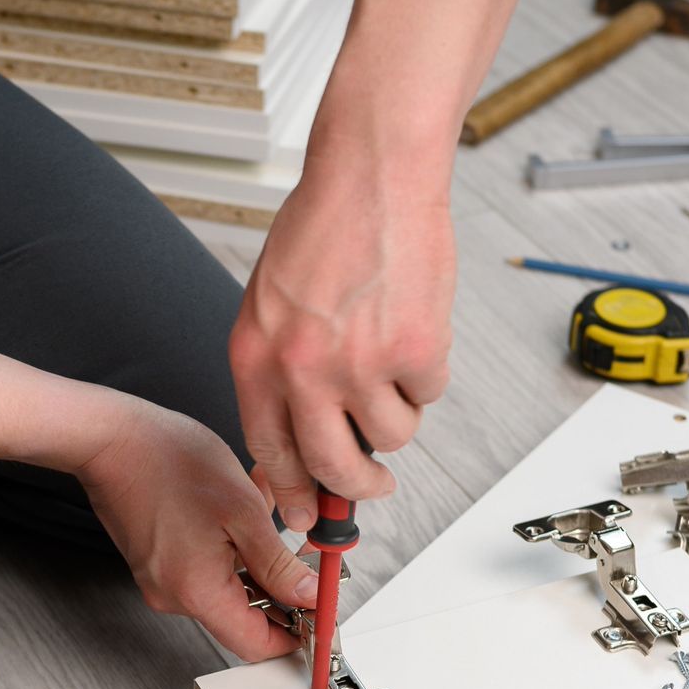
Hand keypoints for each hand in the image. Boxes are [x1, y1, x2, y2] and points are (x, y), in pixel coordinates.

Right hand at [77, 400, 318, 660]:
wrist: (111, 439)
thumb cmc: (164, 461)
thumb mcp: (242, 510)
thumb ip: (278, 564)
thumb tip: (306, 595)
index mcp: (197, 592)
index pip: (256, 645)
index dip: (295, 636)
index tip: (319, 616)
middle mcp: (175, 596)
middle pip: (244, 617)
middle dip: (281, 587)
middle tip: (305, 554)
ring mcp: (162, 581)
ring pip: (230, 588)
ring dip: (258, 559)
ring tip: (269, 511)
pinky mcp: (158, 564)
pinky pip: (208, 569)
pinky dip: (234, 547)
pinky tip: (243, 509)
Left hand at [228, 165, 454, 532]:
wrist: (373, 173)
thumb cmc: (324, 227)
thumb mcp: (272, 306)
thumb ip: (280, 374)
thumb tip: (299, 441)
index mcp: (258, 359)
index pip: (270, 452)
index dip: (291, 492)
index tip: (305, 515)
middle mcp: (303, 370)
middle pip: (333, 466)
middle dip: (358, 485)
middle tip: (374, 484)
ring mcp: (360, 364)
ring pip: (392, 435)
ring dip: (399, 413)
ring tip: (392, 359)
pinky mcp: (415, 351)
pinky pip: (430, 395)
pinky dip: (429, 372)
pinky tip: (413, 324)